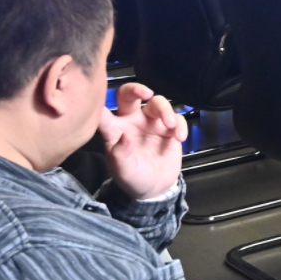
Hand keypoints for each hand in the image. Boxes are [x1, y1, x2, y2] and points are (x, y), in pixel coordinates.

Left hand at [96, 83, 185, 199]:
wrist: (154, 189)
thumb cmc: (133, 178)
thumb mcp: (123, 171)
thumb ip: (120, 155)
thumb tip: (124, 137)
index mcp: (114, 130)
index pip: (103, 112)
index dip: (100, 103)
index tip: (104, 99)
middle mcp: (132, 121)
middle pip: (130, 96)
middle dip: (136, 90)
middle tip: (146, 94)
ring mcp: (151, 123)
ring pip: (157, 104)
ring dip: (165, 110)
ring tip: (170, 125)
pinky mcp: (169, 129)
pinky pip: (176, 119)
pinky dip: (180, 125)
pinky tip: (180, 138)